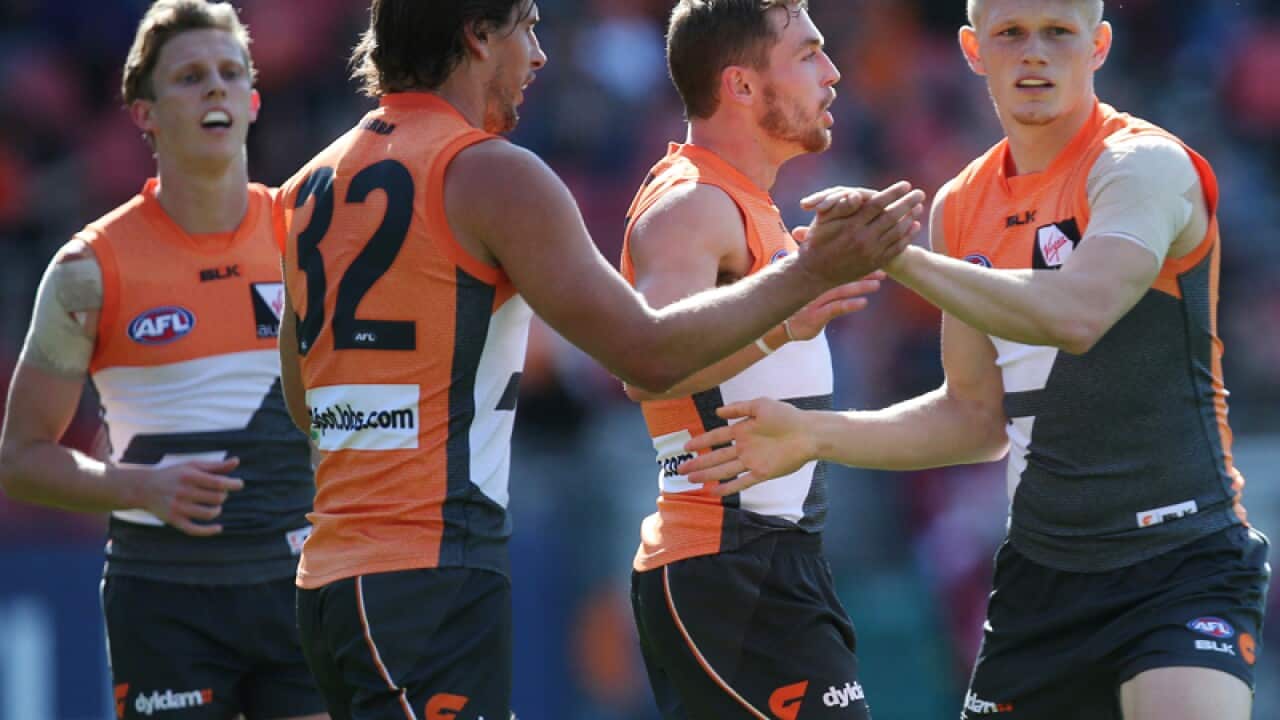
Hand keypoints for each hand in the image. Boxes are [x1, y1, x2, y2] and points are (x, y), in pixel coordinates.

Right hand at [139, 458, 243, 535]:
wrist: (144, 488)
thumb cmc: (174, 475)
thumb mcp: (193, 466)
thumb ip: (215, 466)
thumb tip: (236, 461)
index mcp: (189, 476)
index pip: (218, 482)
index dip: (232, 484)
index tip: (239, 484)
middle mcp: (183, 492)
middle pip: (216, 498)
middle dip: (223, 496)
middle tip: (219, 493)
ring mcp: (178, 508)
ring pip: (209, 514)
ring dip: (217, 510)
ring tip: (215, 505)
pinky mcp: (174, 520)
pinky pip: (194, 530)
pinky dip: (209, 531)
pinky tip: (218, 528)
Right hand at [677, 399, 816, 495]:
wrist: (808, 432)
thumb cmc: (787, 415)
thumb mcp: (761, 405)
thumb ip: (739, 408)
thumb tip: (717, 412)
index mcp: (742, 430)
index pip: (716, 436)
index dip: (701, 441)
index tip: (686, 446)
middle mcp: (744, 447)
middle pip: (716, 456)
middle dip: (698, 463)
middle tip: (681, 469)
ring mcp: (752, 461)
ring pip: (725, 470)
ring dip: (708, 475)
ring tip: (691, 480)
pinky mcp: (763, 472)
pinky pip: (743, 482)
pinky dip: (729, 487)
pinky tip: (715, 491)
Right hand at [784, 272, 884, 340]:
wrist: (780, 326)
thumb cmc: (797, 306)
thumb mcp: (807, 289)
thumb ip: (821, 277)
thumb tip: (840, 266)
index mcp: (815, 277)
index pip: (839, 266)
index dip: (857, 263)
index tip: (874, 259)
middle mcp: (815, 284)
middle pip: (843, 275)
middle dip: (864, 273)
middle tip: (883, 271)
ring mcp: (815, 299)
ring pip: (841, 290)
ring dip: (860, 287)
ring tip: (877, 285)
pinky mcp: (816, 314)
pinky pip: (836, 308)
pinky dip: (850, 304)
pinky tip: (863, 303)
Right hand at [794, 181, 925, 285]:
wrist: (815, 273)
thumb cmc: (817, 241)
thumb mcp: (822, 221)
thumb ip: (840, 206)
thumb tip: (856, 194)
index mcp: (851, 226)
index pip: (877, 205)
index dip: (892, 193)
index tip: (905, 184)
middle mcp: (863, 239)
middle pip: (892, 217)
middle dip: (908, 203)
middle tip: (920, 193)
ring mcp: (871, 253)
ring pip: (897, 232)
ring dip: (910, 218)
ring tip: (919, 207)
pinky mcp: (875, 263)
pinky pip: (896, 248)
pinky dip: (907, 237)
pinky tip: (914, 226)